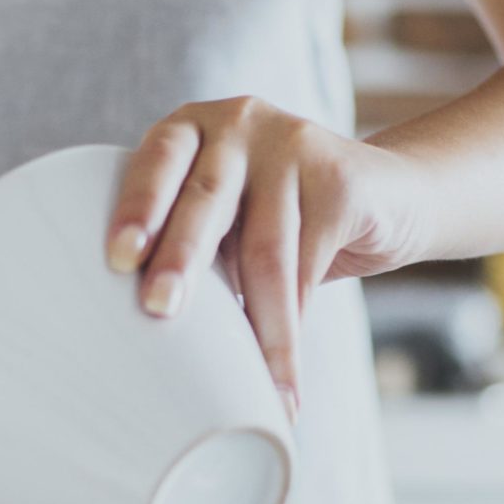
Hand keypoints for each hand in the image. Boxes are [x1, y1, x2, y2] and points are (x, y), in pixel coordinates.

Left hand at [107, 98, 428, 409]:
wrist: (384, 192)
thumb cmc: (277, 218)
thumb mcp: (224, 215)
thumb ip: (185, 238)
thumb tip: (135, 330)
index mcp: (191, 130)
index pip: (155, 162)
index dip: (135, 208)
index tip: (118, 258)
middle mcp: (238, 124)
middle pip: (205, 201)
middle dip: (180, 260)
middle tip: (160, 309)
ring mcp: (292, 144)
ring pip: (264, 248)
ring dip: (257, 325)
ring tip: (248, 380)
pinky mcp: (339, 178)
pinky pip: (310, 263)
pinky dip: (295, 325)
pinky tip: (287, 371)